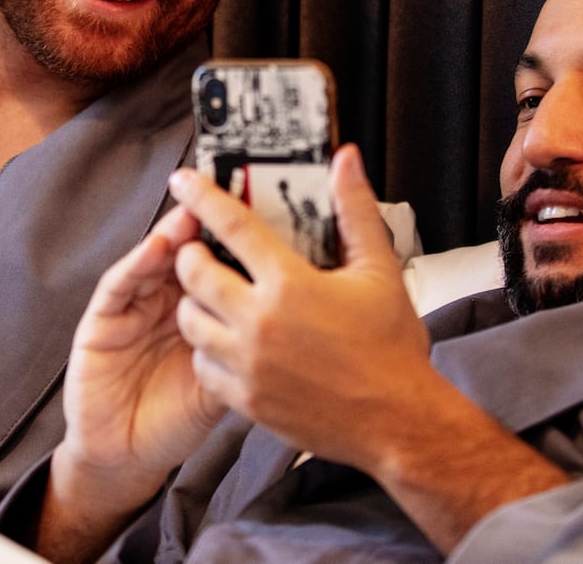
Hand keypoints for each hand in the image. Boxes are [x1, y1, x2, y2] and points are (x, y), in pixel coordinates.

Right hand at [39, 208, 228, 560]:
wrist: (128, 457)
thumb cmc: (179, 418)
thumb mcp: (228, 381)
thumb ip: (251, 346)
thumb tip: (303, 316)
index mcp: (199, 311)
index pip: (219, 264)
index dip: (236, 236)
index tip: (261, 205)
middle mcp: (165, 301)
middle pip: (187, 253)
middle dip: (204, 225)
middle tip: (226, 196)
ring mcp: (132, 307)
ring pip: (154, 260)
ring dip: (171, 235)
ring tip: (192, 215)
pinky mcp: (101, 321)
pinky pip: (119, 285)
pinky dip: (136, 263)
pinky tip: (156, 249)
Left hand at [171, 145, 571, 550]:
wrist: (399, 421)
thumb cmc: (392, 350)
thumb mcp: (380, 270)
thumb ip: (355, 210)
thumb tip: (345, 160)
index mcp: (290, 284)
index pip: (231, 225)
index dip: (201, 196)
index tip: (183, 181)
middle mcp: (260, 322)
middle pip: (194, 273)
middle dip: (192, 256)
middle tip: (203, 251)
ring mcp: (248, 364)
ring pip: (190, 321)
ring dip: (195, 303)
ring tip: (215, 298)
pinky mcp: (245, 399)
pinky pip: (202, 366)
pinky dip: (207, 351)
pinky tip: (228, 343)